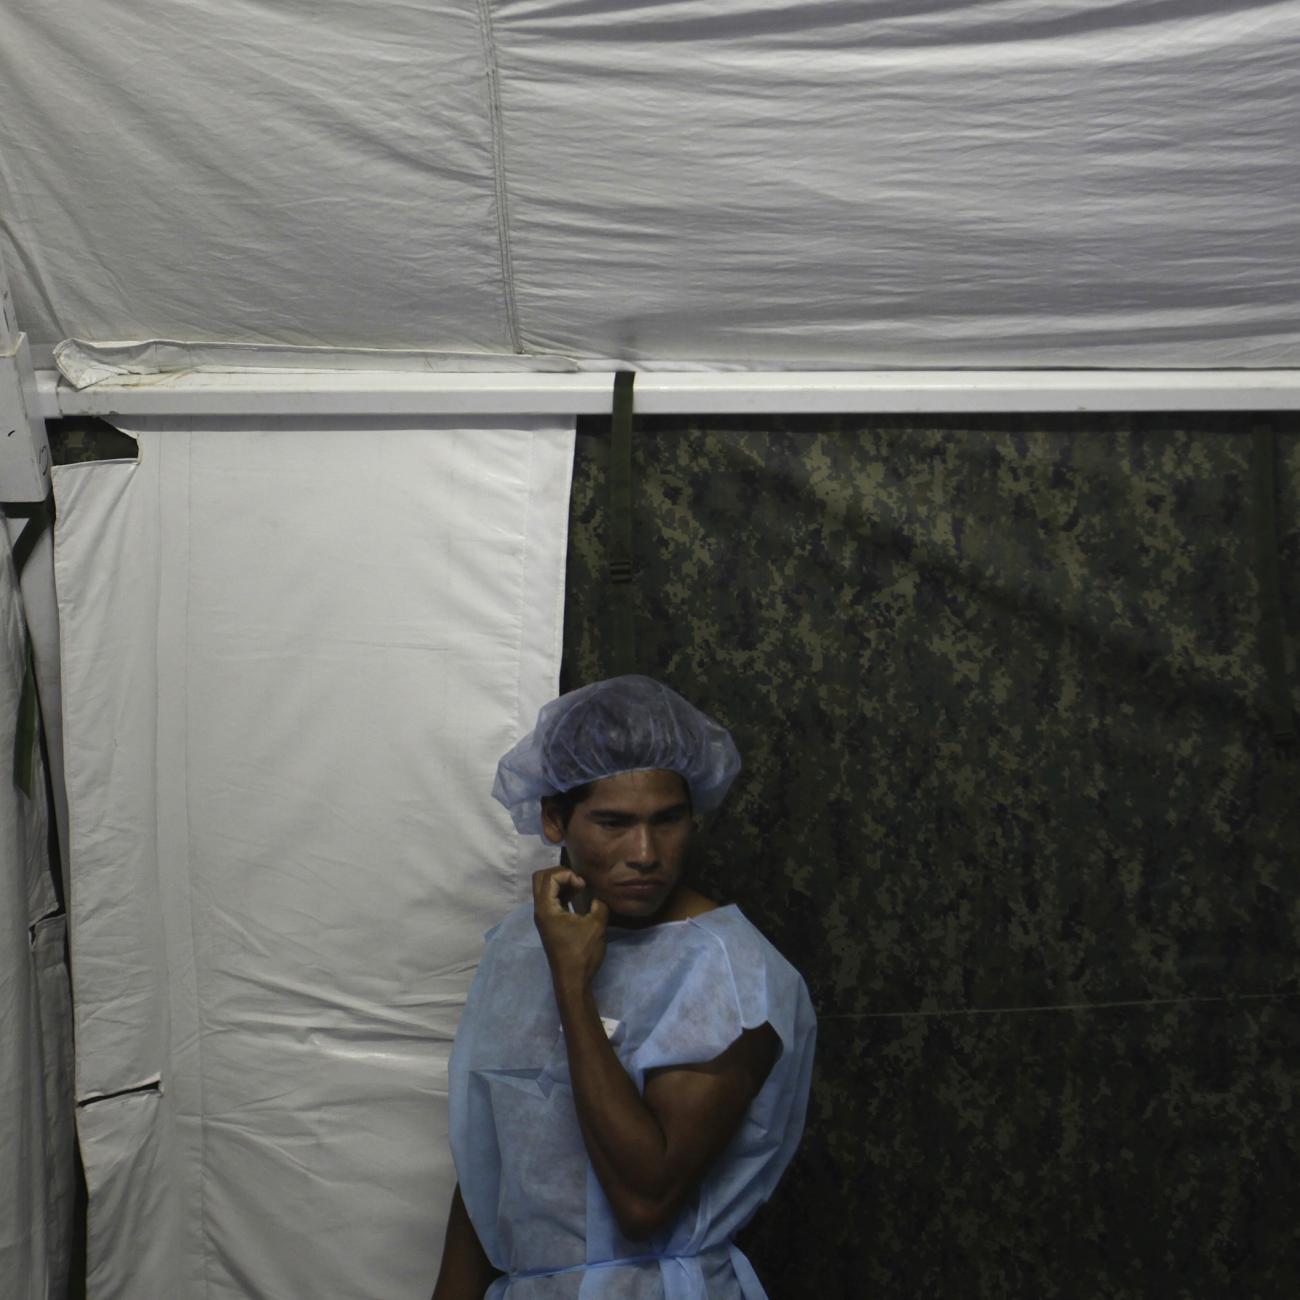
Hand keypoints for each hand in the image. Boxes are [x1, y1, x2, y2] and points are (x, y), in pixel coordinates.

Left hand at [533, 866, 607, 990]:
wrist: (573, 980)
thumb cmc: (582, 953)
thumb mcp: (596, 925)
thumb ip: (599, 904)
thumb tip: (598, 896)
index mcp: (546, 909)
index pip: (550, 877)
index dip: (568, 874)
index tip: (583, 886)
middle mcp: (540, 910)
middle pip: (540, 878)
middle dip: (560, 873)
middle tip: (578, 881)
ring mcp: (543, 916)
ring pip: (544, 888)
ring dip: (561, 882)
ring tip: (580, 889)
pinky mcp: (550, 922)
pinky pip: (551, 898)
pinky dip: (562, 892)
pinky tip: (578, 897)